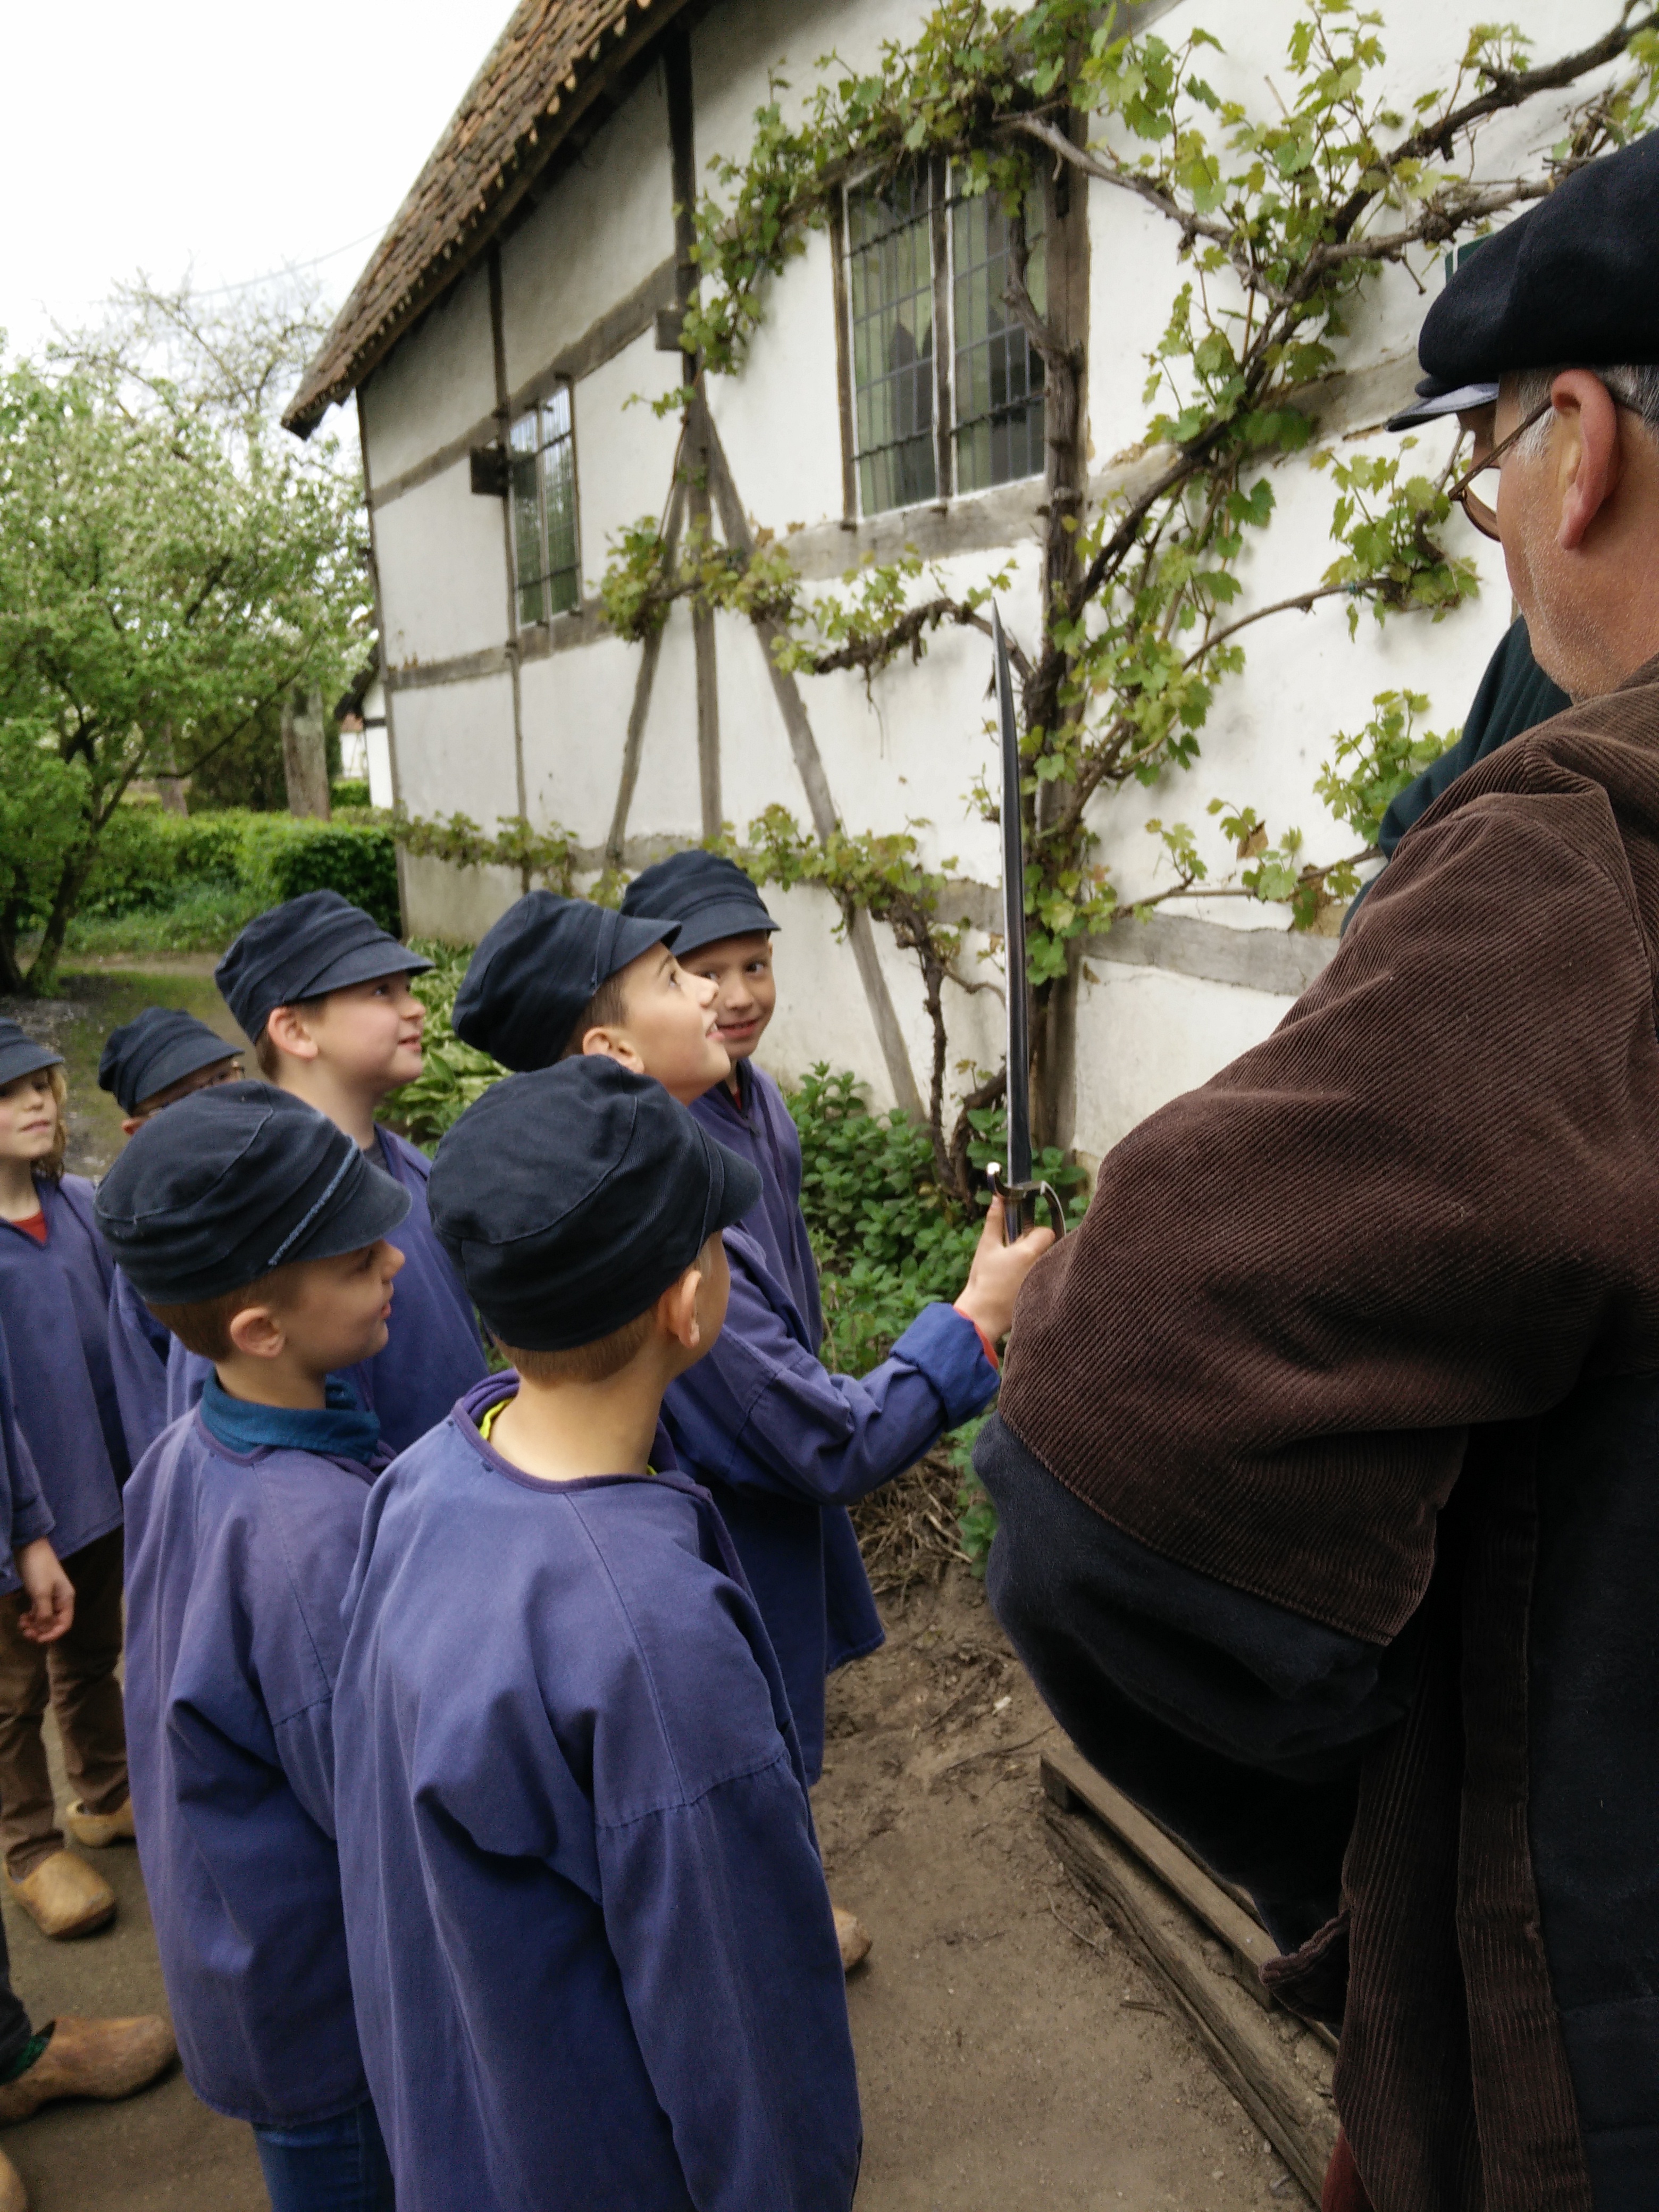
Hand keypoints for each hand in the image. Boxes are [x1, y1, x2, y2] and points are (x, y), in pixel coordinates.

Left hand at [13, 1540, 72, 1643]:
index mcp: (66, 1599)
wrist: (30, 1548)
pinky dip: (30, 1617)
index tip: (37, 1639)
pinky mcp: (39, 1594)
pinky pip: (37, 1611)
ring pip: (44, 1618)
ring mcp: (50, 1597)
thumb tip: (45, 1630)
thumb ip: (44, 1614)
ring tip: (21, 1625)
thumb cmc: (39, 1570)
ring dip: (34, 1625)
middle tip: (26, 1633)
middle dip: (41, 1631)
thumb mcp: (41, 1593)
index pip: (64, 1624)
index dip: (52, 1634)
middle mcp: (60, 1600)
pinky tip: (22, 1618)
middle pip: (54, 1623)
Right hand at [953, 1194, 1055, 1345]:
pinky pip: (1047, 1281)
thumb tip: (998, 1198)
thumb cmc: (983, 1279)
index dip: (1035, 1233)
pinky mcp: (1043, 1297)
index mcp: (1030, 1252)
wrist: (982, 1315)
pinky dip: (1037, 1280)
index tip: (1020, 1239)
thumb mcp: (986, 1246)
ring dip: (1036, 1264)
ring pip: (1047, 1264)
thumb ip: (995, 1221)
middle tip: (1015, 1257)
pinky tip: (1018, 1288)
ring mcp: (1044, 1283)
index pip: (1047, 1232)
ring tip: (1015, 1274)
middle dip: (1035, 1249)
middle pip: (1049, 1249)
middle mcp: (1043, 1266)